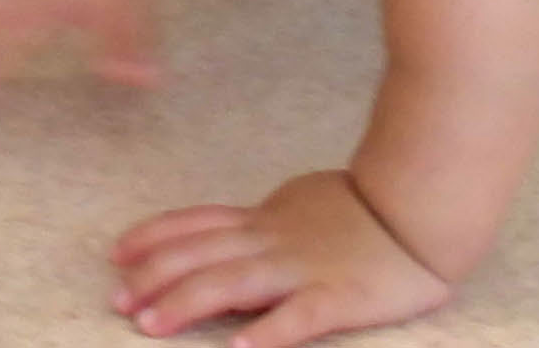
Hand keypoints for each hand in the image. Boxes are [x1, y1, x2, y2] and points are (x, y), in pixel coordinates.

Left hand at [109, 171, 454, 347]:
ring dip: (188, 303)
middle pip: (202, 256)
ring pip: (235, 283)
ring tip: (151, 325)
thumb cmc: (360, 209)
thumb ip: (258, 224)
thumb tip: (217, 238)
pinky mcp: (340, 299)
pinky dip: (268, 332)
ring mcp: (304, 269)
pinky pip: (299, 318)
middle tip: (116, 301)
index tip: (116, 254)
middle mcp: (274, 242)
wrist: (422, 207)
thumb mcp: (297, 205)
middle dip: (154, 279)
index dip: (153, 238)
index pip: (197, 224)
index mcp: (264, 220)